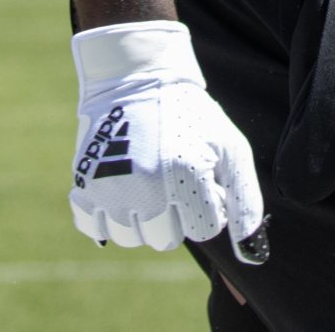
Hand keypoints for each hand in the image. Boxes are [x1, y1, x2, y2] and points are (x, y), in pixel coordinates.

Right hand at [69, 21, 266, 261]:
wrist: (137, 78)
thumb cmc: (192, 116)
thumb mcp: (231, 149)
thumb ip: (245, 203)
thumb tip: (250, 256)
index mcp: (186, 175)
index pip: (204, 228)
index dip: (207, 203)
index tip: (200, 174)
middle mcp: (146, 188)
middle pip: (166, 239)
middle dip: (175, 214)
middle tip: (171, 177)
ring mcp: (111, 188)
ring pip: (131, 238)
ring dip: (141, 218)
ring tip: (145, 181)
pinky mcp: (83, 184)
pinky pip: (94, 228)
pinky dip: (105, 216)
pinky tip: (117, 190)